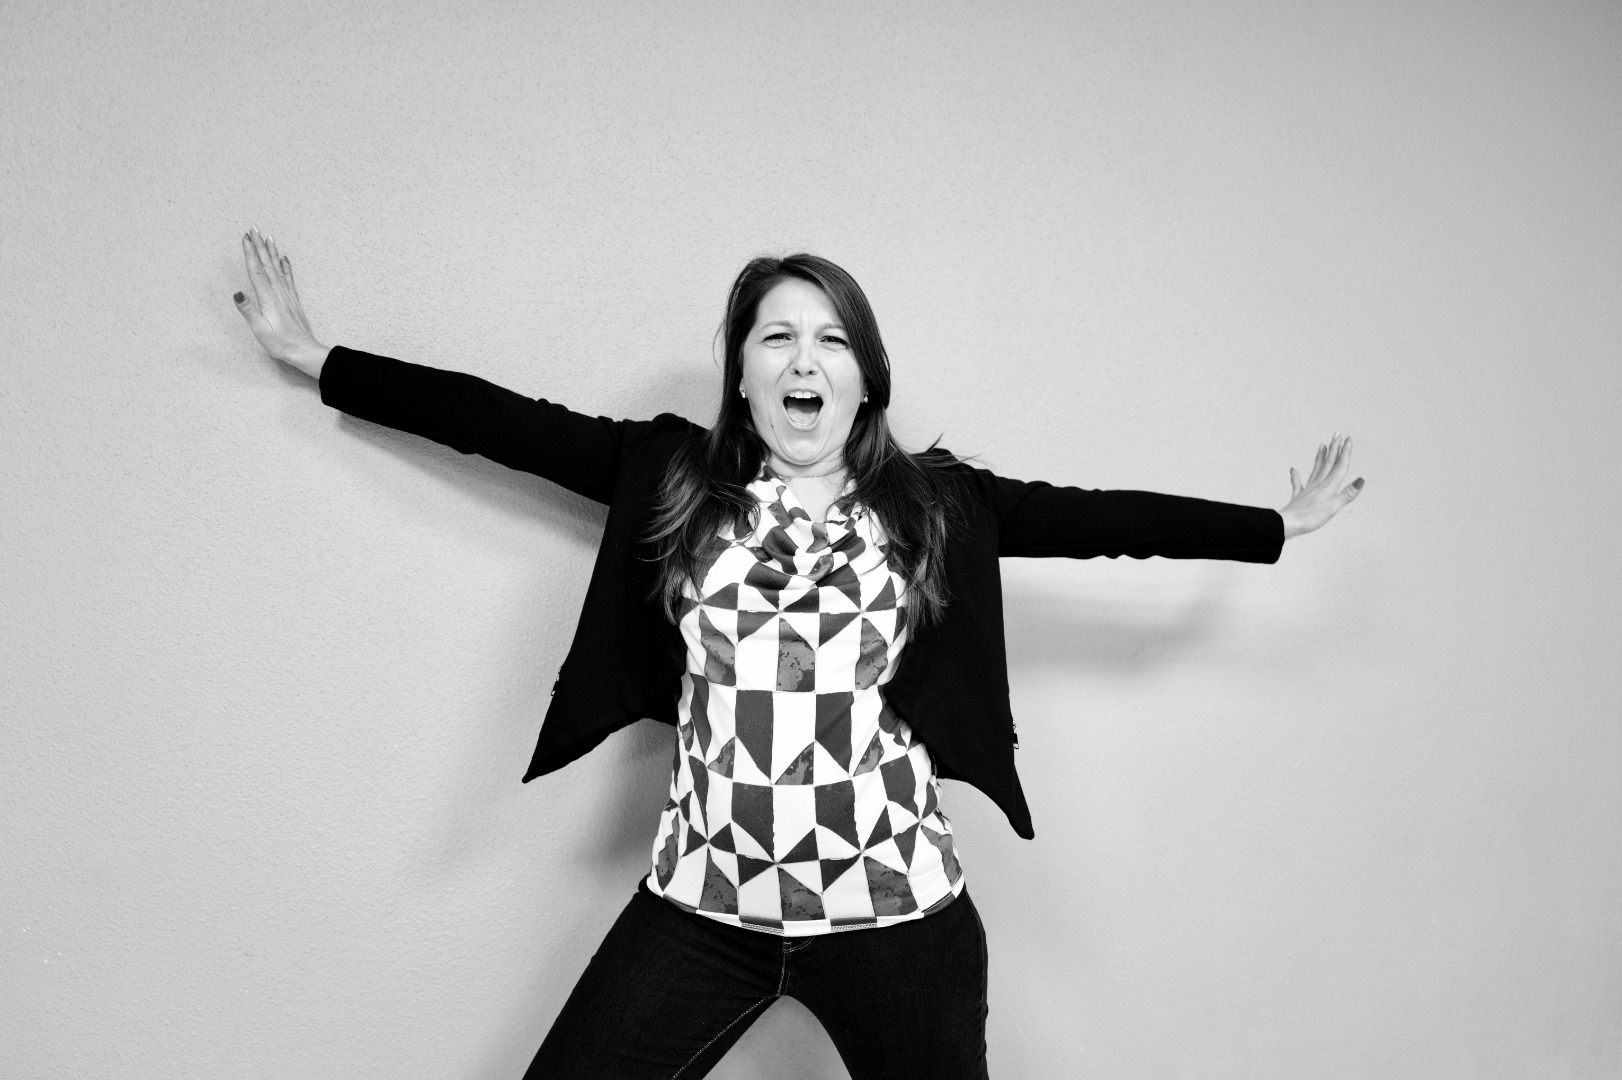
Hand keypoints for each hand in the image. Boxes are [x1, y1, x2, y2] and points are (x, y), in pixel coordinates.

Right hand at [233, 226, 328, 378]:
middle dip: (259, 246)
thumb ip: (248, 310)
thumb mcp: (259, 329)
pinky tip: (284, 259)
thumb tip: (238, 292)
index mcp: (268, 298)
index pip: (256, 270)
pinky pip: (288, 278)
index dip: (250, 253)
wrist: (304, 350)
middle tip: (253, 229)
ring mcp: (287, 295)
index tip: (245, 238)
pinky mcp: (293, 300)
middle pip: (266, 264)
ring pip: (278, 268)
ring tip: (267, 237)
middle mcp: (278, 292)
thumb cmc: (280, 343)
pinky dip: (285, 266)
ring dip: (271, 252)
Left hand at [1280, 433, 1363, 539]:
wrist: (1286, 524)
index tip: (1348, 438)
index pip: (1339, 466)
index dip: (1345, 452)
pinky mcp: (1299, 497)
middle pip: (1328, 463)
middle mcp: (1318, 485)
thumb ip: (1347, 494)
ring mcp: (1307, 490)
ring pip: (1316, 469)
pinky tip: (1293, 469)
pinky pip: (1297, 483)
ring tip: (1321, 445)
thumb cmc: (1310, 518)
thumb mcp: (1333, 507)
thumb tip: (1361, 480)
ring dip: (1320, 457)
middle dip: (1334, 449)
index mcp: (1328, 487)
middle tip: (1337, 434)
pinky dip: (1296, 476)